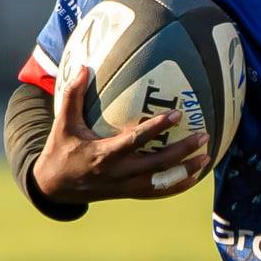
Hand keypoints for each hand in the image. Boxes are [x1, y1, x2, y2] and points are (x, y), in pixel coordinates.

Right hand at [32, 63, 209, 202]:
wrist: (54, 187)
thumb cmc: (60, 151)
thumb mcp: (63, 124)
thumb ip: (73, 95)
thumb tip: (84, 66)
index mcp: (104, 154)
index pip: (136, 140)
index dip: (157, 127)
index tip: (177, 114)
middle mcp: (119, 173)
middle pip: (158, 164)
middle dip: (182, 151)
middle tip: (203, 136)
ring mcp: (126, 186)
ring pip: (162, 182)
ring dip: (186, 171)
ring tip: (206, 157)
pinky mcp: (129, 194)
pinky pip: (158, 192)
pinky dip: (177, 186)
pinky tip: (194, 177)